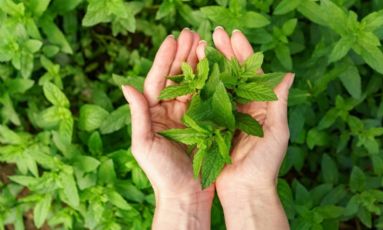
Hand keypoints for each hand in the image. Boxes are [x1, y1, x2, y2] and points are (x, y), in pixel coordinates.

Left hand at [122, 28, 212, 229]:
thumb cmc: (161, 174)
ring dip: (199, 63)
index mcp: (154, 113)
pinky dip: (212, 82)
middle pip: (177, 77)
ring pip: (193, 84)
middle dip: (183, 55)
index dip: (164, 59)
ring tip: (205, 43)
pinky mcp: (205, 123)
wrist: (185, 195)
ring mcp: (189, 116)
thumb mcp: (144, 144)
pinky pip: (208, 99)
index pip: (158, 80)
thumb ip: (138, 115)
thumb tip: (126, 85)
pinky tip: (218, 67)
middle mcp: (170, 111)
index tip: (172, 39)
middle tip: (192, 32)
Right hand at [196, 27, 293, 229]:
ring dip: (211, 64)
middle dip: (225, 52)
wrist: (245, 190)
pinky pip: (207, 102)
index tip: (233, 35)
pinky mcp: (213, 125)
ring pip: (219, 84)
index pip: (252, 73)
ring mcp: (227, 115)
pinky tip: (193, 71)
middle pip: (234, 74)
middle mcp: (244, 107)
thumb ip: (279, 102)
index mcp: (261, 105)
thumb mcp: (277, 132)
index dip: (243, 53)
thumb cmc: (265, 164)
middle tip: (214, 33)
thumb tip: (289, 73)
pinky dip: (201, 86)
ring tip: (201, 45)